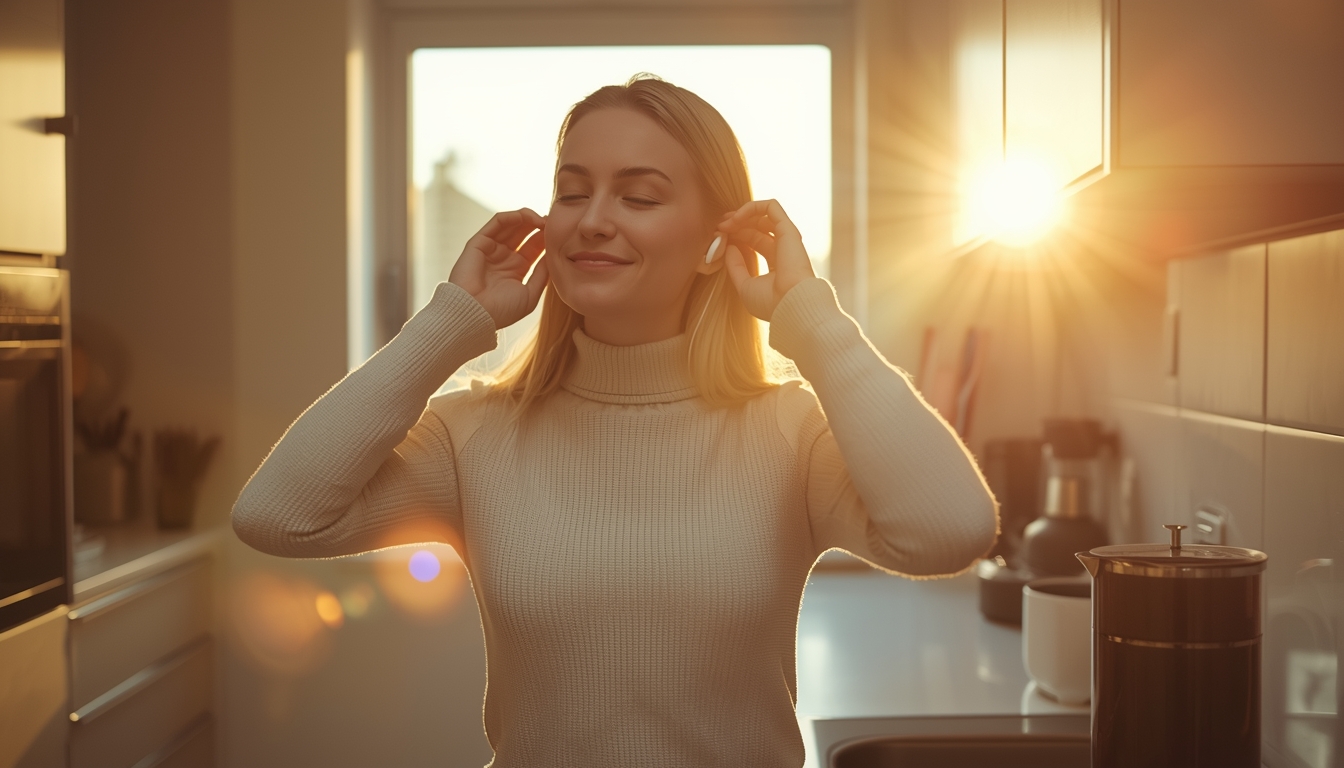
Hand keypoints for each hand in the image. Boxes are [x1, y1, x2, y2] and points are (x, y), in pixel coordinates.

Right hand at [448, 208, 548, 329]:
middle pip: (524, 233)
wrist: (475, 315)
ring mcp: (491, 249)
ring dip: (528, 218)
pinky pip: (497, 222)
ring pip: (511, 225)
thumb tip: (553, 256)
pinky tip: (527, 217)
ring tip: (543, 219)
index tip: (559, 233)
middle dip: (538, 225)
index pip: (533, 247)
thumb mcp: (530, 294)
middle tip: (552, 222)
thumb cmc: (502, 310)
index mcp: (516, 269)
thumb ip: (542, 274)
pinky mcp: (479, 242)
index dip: (546, 238)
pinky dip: (513, 216)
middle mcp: (503, 257)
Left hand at [718, 199, 814, 320]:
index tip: (718, 238)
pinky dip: (751, 207)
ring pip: (762, 215)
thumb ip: (736, 266)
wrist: (790, 305)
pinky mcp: (787, 229)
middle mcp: (783, 249)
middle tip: (718, 226)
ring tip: (725, 223)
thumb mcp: (745, 285)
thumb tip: (729, 247)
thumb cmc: (771, 303)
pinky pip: (770, 206)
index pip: (754, 240)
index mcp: (776, 263)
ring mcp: (786, 238)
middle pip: (756, 226)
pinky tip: (736, 218)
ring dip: (740, 215)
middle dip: (735, 223)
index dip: (736, 236)